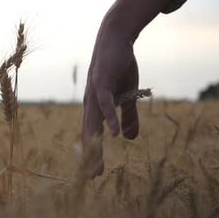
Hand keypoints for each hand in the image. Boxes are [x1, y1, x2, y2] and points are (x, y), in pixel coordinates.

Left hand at [81, 0, 174, 176]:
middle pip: (89, 134)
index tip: (95, 173)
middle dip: (91, 156)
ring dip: (95, 144)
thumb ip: (129, 116)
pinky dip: (108, 119)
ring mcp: (94, 94)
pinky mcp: (101, 83)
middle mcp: (90, 103)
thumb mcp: (128, 94)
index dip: (93, 153)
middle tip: (92, 177)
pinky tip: (112, 134)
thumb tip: (129, 138)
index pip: (92, 134)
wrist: (116, 40)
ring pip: (93, 123)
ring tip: (96, 164)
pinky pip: (104, 104)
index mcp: (96, 107)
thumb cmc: (119, 67)